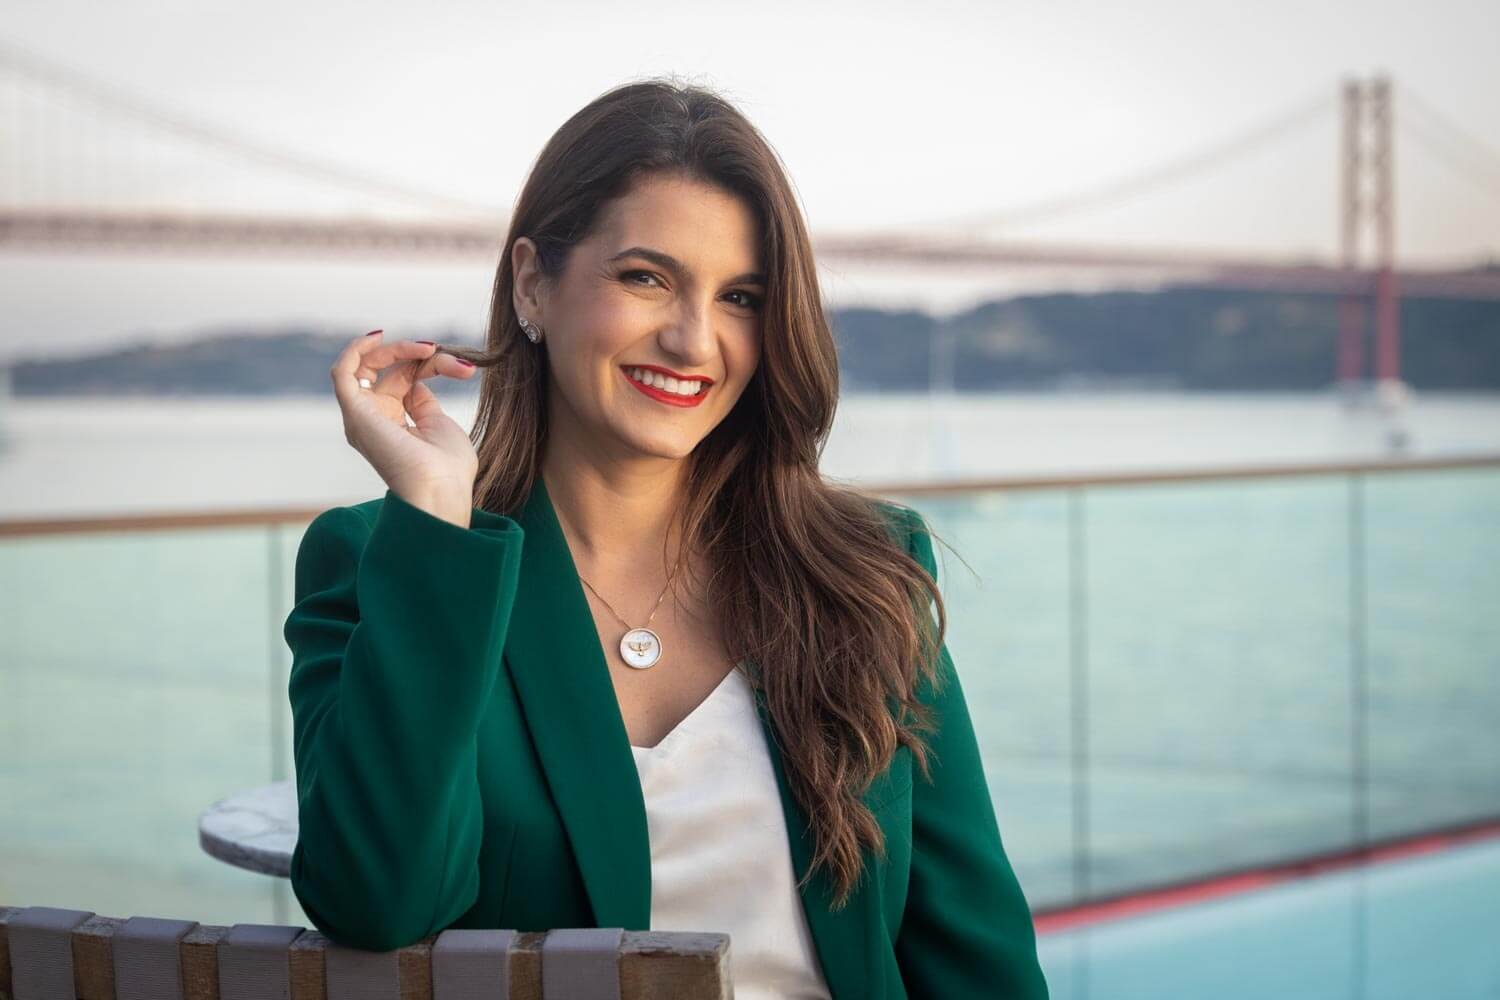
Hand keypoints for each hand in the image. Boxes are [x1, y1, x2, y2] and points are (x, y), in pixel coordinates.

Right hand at [330, 330, 479, 525]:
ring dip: (397, 349)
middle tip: (439, 352)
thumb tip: (418, 380)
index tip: (461, 367)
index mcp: (395, 423)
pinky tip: (377, 336)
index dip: (429, 364)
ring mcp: (362, 416)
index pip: (404, 378)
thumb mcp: (438, 425)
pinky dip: (355, 349)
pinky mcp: (355, 413)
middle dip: (414, 354)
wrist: (440, 489)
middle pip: (385, 369)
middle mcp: (374, 418)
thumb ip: (424, 402)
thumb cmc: (447, 469)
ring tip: (426, 348)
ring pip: (367, 365)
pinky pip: (342, 372)